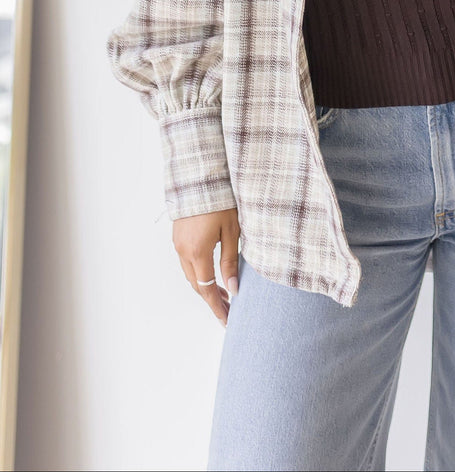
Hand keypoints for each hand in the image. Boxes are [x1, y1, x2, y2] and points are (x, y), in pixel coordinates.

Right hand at [172, 207, 240, 326]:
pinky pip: (186, 262)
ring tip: (224, 294)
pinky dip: (198, 273)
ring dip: (205, 286)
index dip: (217, 307)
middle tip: (229, 309)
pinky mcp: (178, 236)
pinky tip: (211, 273)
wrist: (199, 177)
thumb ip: (231, 262)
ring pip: (190, 275)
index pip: (207, 289)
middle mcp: (183, 251)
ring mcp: (178, 244)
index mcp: (197, 252)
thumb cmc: (220, 200)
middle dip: (212, 299)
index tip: (227, 320)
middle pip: (197, 285)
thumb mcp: (231, 231)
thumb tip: (233, 289)